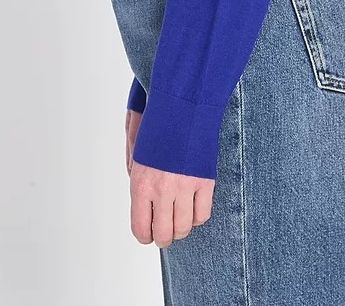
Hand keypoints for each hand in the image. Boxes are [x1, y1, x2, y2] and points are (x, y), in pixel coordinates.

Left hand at [125, 110, 214, 246]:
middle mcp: (162, 189)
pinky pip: (202, 214)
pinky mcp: (205, 181)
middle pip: (164, 234)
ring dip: (181, 230)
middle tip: (164, 235)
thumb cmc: (159, 126)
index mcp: (141, 184)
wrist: (184, 106)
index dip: (145, 236)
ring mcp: (185, 187)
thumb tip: (144, 205)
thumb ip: (139, 181)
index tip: (148, 235)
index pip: (140, 228)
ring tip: (179, 223)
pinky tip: (193, 209)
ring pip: (184, 227)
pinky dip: (197, 217)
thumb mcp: (139, 155)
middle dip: (163, 238)